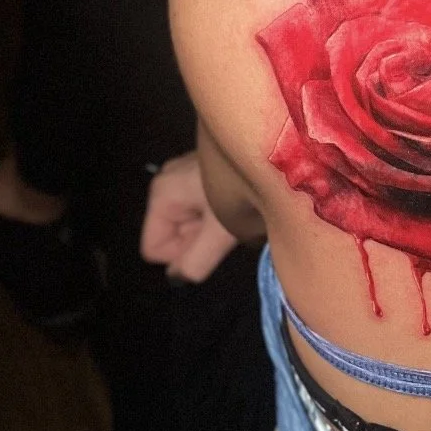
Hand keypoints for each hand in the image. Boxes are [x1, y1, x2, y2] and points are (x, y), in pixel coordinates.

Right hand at [139, 151, 240, 281]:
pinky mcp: (203, 173)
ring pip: (189, 224)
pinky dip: (219, 214)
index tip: (211, 242)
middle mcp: (167, 182)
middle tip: (227, 226)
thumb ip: (195, 261)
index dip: (182, 256)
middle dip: (199, 240)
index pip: (153, 250)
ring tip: (235, 213)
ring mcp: (184, 176)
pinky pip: (202, 208)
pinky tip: (239, 203)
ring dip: (212, 229)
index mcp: (162, 195)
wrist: (277, 155)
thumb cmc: (247, 188)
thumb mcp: (221, 232)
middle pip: (172, 236)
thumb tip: (177, 276)